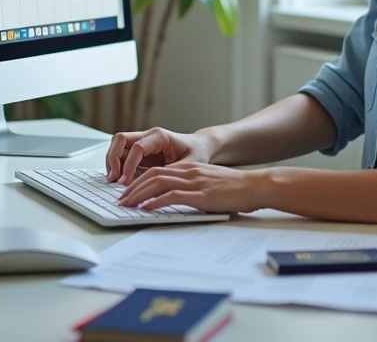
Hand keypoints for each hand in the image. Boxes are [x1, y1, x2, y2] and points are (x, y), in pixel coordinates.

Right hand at [105, 127, 215, 184]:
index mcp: (160, 136)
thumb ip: (172, 173)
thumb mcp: (189, 164)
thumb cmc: (196, 152)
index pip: (137, 147)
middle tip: (113, 178)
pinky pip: (122, 155)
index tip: (126, 181)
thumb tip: (155, 184)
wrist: (200, 147)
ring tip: (113, 180)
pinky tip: (118, 179)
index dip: (129, 164)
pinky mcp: (140, 152)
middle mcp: (148, 136)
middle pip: (120, 139)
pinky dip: (116, 166)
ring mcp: (142, 143)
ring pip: (117, 146)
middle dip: (113, 158)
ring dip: (112, 162)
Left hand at [117, 161, 264, 213]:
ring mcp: (194, 182)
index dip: (139, 181)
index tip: (128, 192)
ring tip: (126, 205)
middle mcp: (189, 172)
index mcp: (190, 168)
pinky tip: (146, 208)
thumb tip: (174, 199)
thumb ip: (192, 188)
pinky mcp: (201, 194)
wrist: (256, 186)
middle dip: (132, 188)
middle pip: (152, 175)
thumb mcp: (209, 184)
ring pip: (158, 183)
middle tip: (120, 200)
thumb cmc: (236, 189)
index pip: (157, 171)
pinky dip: (156, 202)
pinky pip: (172, 196)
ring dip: (138, 194)